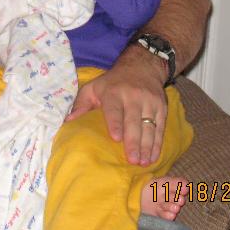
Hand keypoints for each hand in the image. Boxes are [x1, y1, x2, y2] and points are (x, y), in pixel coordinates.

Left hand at [66, 46, 166, 165]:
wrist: (142, 66)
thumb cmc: (112, 82)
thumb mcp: (94, 87)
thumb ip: (81, 104)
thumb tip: (68, 121)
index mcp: (114, 93)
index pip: (115, 109)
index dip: (116, 124)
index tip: (116, 138)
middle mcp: (133, 97)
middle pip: (134, 121)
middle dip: (133, 142)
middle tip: (132, 160)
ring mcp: (149, 102)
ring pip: (149, 126)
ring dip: (147, 146)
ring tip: (143, 163)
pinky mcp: (162, 108)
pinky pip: (160, 128)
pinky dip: (158, 143)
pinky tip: (153, 156)